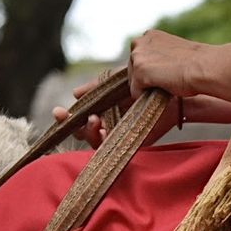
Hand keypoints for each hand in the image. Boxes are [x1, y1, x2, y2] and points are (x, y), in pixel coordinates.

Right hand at [50, 77, 192, 148]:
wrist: (172, 90)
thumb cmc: (147, 84)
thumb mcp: (119, 82)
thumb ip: (98, 87)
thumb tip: (74, 93)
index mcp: (104, 112)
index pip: (80, 119)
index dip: (67, 118)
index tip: (58, 111)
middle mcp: (109, 126)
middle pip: (83, 133)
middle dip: (72, 127)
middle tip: (67, 117)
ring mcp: (119, 136)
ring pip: (95, 142)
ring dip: (90, 132)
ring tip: (95, 119)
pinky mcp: (132, 144)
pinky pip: (113, 149)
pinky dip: (106, 141)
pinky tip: (104, 130)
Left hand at [128, 29, 201, 98]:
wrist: (204, 67)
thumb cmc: (195, 63)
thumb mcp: (172, 52)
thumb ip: (159, 57)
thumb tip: (152, 73)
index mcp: (149, 35)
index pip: (139, 58)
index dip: (151, 70)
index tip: (165, 73)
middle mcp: (140, 42)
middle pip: (133, 70)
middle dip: (145, 79)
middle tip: (167, 80)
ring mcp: (138, 56)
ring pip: (134, 81)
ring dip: (147, 87)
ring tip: (167, 83)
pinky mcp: (139, 71)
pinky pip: (136, 92)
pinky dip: (147, 97)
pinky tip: (163, 90)